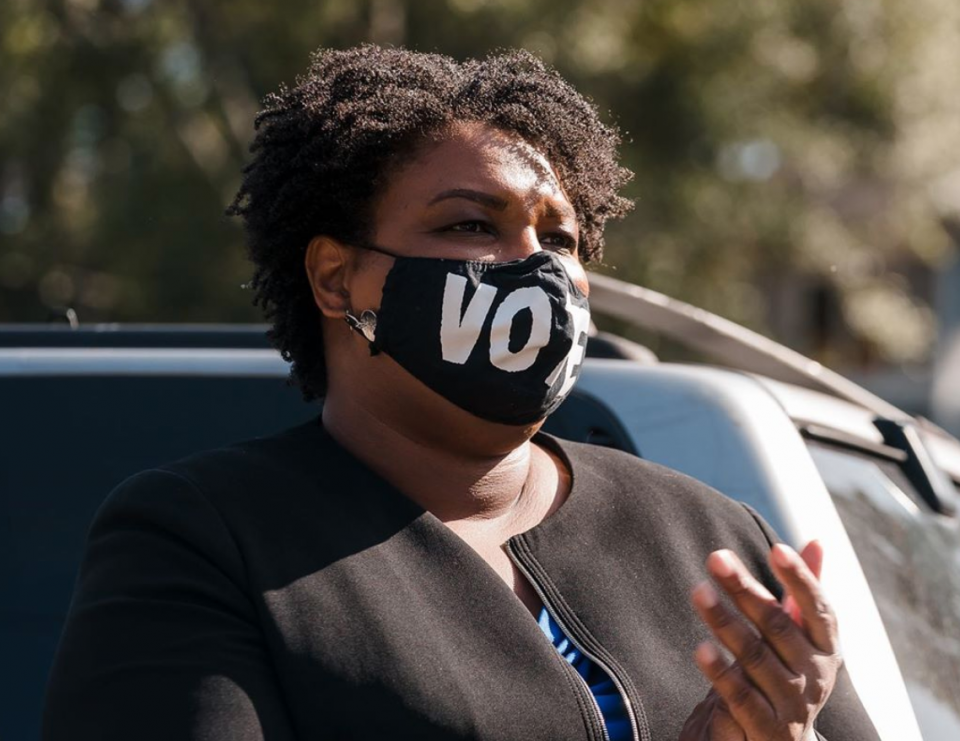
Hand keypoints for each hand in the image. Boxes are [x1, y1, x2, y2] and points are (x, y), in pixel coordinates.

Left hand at [679, 541, 839, 740]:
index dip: (801, 579)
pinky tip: (700, 648)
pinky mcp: (765, 728)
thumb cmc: (786, 674)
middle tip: (715, 557)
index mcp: (826, 649)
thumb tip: (818, 540)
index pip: (818, 609)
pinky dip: (720, 672)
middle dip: (744, 589)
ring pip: (754, 656)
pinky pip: (739, 696)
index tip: (777, 548)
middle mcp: (815, 676)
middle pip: (777, 625)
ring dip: (724, 621)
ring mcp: (792, 705)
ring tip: (698, 591)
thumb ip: (804, 592)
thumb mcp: (799, 636)